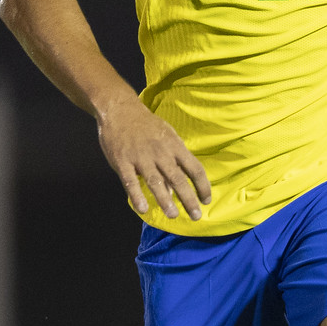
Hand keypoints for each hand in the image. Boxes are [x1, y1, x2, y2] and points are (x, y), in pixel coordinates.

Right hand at [96, 95, 211, 220]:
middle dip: (188, 199)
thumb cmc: (146, 126)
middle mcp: (160, 152)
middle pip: (178, 179)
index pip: (194, 168)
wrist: (120, 109)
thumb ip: (172, 160)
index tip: (206, 200)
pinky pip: (130, 181)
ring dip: (165, 200)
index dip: (203, 186)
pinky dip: (137, 196)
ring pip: (156, 182)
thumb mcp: (165, 137)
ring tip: (173, 215)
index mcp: (174, 146)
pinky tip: (143, 209)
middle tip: (196, 216)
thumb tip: (175, 189)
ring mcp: (141, 157)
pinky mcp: (122, 161)